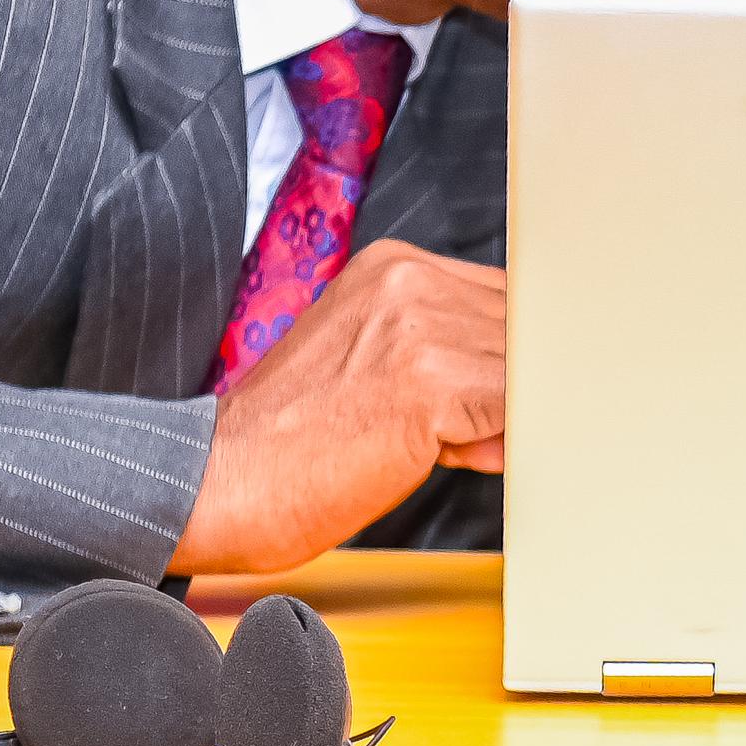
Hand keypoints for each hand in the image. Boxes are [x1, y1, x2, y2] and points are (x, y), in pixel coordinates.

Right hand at [166, 243, 505, 576]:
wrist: (223, 479)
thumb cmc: (289, 439)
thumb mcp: (368, 367)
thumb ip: (446, 365)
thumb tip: (521, 397)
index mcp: (390, 267)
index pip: (497, 297)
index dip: (505, 353)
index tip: (503, 392)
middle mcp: (408, 282)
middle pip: (517, 329)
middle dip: (511, 386)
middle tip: (471, 432)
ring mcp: (421, 327)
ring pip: (522, 370)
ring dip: (505, 416)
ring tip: (450, 446)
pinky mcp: (433, 380)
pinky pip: (511, 410)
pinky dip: (499, 441)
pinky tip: (454, 455)